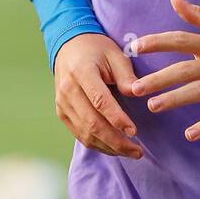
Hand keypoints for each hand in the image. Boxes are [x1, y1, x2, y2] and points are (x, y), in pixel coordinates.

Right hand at [54, 32, 142, 158]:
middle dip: (116, 141)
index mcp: (82, 72)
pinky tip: (114, 148)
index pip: (99, 101)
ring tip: (131, 152)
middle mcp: (68, 90)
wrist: (69, 46)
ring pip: (85, 133)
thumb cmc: (97, 50)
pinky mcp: (61, 112)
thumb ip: (127, 76)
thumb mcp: (116, 55)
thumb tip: (138, 94)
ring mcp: (62, 103)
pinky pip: (79, 134)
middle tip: (137, 151)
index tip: (134, 132)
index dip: (117, 118)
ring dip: (108, 147)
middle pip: (91, 123)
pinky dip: (97, 144)